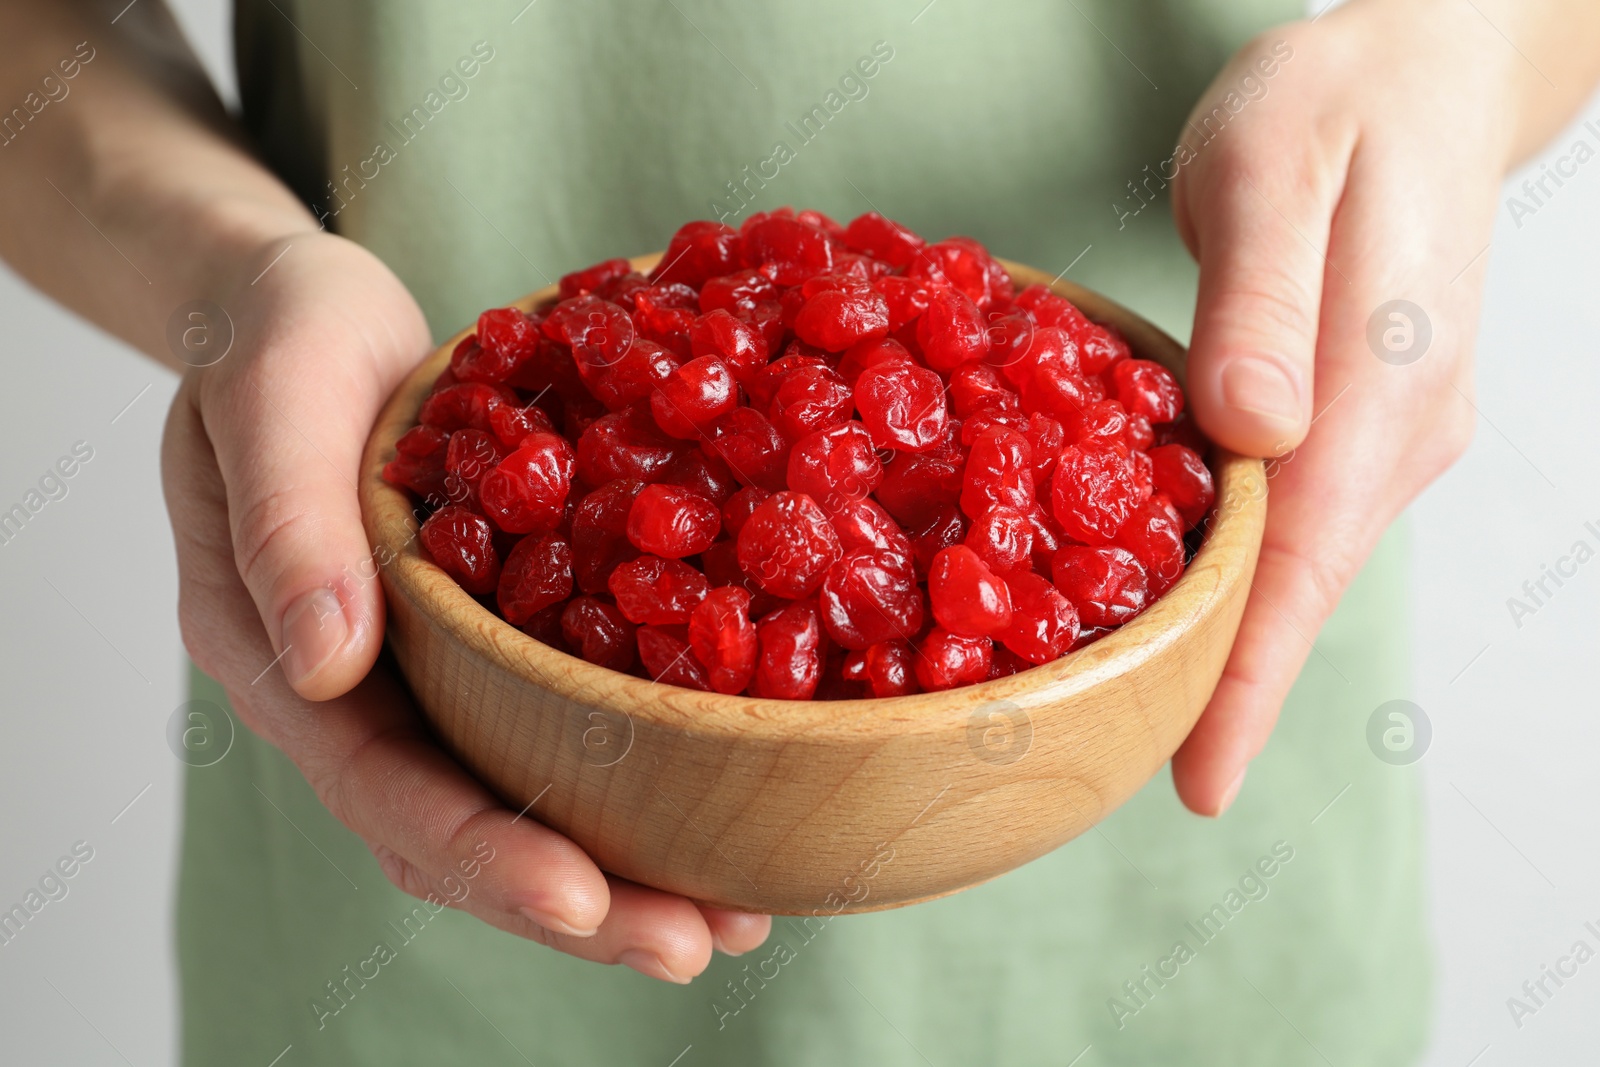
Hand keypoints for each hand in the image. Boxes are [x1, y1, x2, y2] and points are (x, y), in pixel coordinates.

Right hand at [161, 229, 769, 979]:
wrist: (304, 309)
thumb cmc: (276, 335)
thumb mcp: (271, 395)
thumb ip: (287, 523)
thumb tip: (325, 668)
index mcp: (281, 657)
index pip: (382, 788)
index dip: (483, 854)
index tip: (586, 903)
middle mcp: (355, 694)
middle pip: (460, 833)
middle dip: (578, 903)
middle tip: (698, 942)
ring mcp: (422, 675)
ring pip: (514, 799)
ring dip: (619, 867)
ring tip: (732, 916)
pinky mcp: (485, 640)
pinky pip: (553, 727)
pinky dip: (631, 775)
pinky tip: (723, 793)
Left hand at [1166, 3, 1526, 813]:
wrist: (1427, 64)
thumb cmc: (1342, 97)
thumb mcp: (1276, 168)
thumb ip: (1264, 301)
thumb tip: (1258, 433)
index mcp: (1386, 384)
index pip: (1309, 564)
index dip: (1247, 677)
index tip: (1199, 779)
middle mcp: (1402, 428)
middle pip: (1300, 584)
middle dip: (1221, 680)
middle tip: (1123, 758)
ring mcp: (1390, 425)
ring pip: (1296, 553)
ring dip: (1221, 626)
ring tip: (1132, 696)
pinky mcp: (1360, 409)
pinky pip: (1291, 506)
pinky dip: (1233, 554)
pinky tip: (1173, 579)